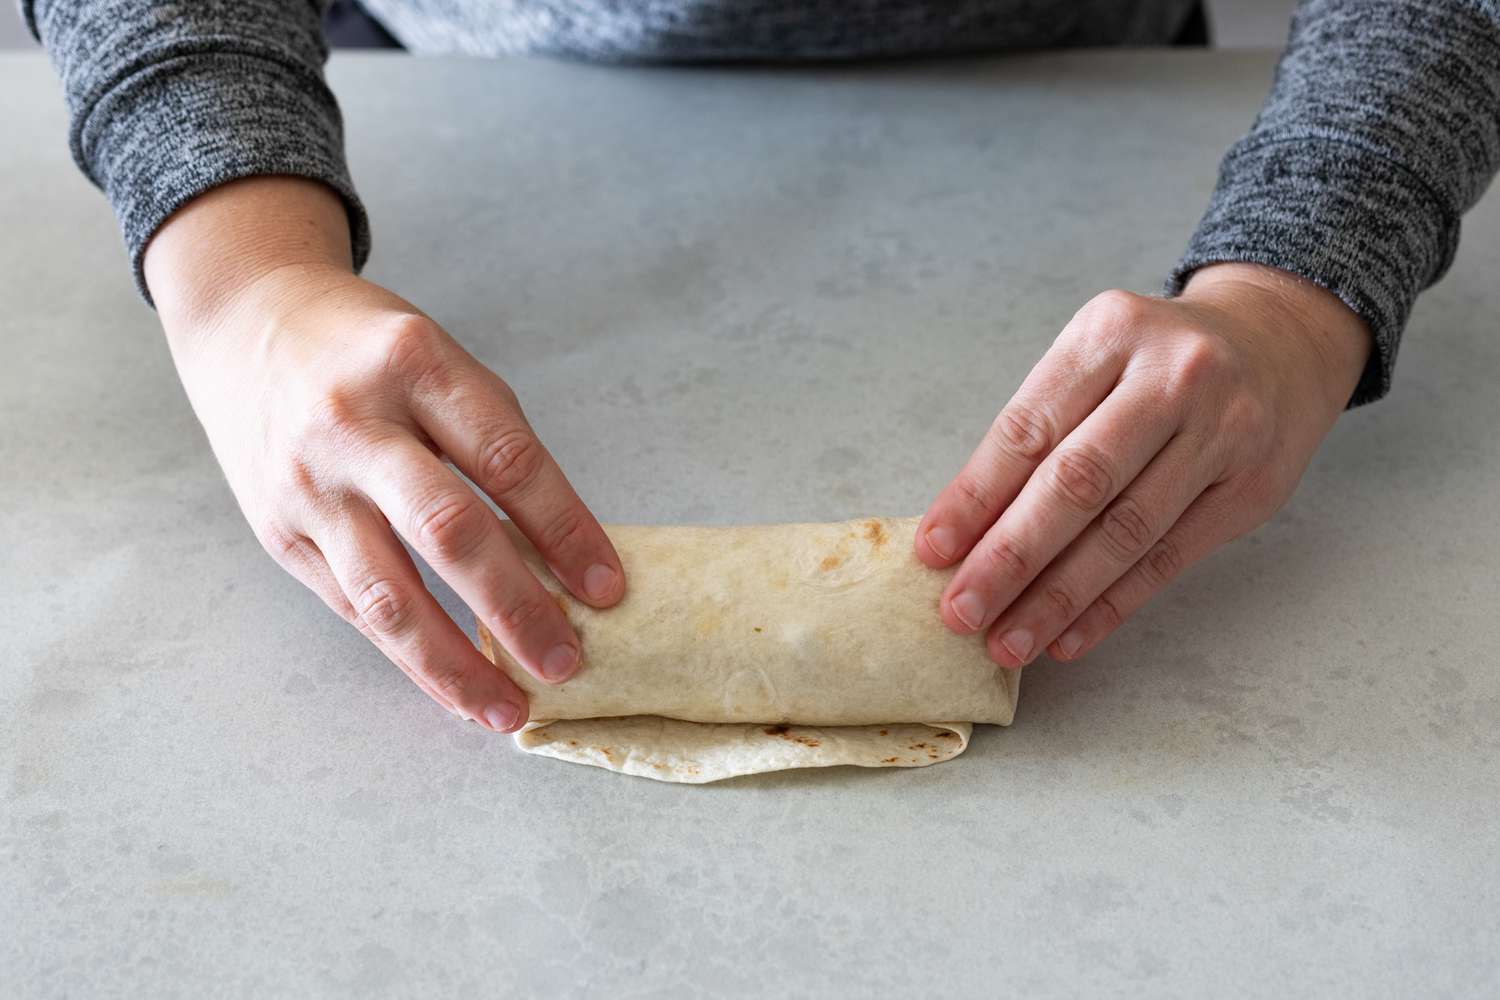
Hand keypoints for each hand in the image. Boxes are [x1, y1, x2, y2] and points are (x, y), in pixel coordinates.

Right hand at [145, 177, 623, 730]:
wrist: (247, 325)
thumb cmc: (370, 352)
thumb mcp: (440, 362)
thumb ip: (493, 445)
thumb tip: (561, 556)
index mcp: (415, 365)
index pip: (507, 459)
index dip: (566, 529)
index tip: (608, 588)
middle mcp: (354, 426)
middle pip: (449, 530)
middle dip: (516, 607)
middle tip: (567, 661)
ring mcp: (308, 485)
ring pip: (388, 594)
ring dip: (455, 662)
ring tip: (508, 707)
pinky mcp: (279, 534)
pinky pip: (354, 608)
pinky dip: (409, 654)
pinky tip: (453, 683)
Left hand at [916, 263, 1370, 666]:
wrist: (1279, 343)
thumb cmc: (1155, 363)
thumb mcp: (1094, 359)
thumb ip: (1038, 431)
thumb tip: (963, 531)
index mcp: (1111, 332)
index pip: (1029, 429)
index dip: (975, 497)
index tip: (933, 551)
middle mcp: (1173, 376)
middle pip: (1077, 482)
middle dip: (1010, 557)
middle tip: (961, 611)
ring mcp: (1222, 432)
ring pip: (1125, 531)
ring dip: (1057, 597)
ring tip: (1008, 642)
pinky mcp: (1252, 488)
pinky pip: (1169, 559)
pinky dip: (1112, 605)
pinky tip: (1068, 637)